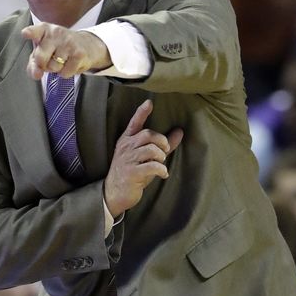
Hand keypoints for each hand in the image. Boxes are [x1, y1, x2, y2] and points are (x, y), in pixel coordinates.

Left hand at [21, 23, 111, 79]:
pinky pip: (65, 73)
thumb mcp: (43, 52)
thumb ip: (33, 64)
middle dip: (43, 65)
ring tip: (62, 60)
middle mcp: (55, 33)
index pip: (35, 31)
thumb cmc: (58, 48)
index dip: (30, 33)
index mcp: (43, 30)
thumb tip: (36, 74)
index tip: (25, 33)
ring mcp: (68, 42)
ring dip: (57, 69)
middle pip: (40, 58)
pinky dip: (66, 72)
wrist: (86, 45)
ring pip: (53, 67)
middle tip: (50, 59)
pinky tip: (71, 63)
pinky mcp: (79, 53)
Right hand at [104, 100, 183, 217]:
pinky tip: (163, 174)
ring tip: (161, 164)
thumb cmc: (133, 171)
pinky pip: (152, 166)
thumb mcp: (146, 156)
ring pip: (150, 149)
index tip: (149, 102)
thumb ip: (163, 144)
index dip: (142, 112)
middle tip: (166, 149)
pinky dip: (162, 170)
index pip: (134, 123)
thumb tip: (180, 131)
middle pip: (147, 134)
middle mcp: (126, 147)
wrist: (115, 192)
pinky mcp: (132, 173)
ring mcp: (128, 160)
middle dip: (161, 140)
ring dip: (161, 156)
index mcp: (127, 140)